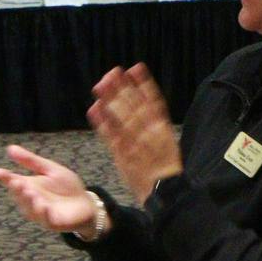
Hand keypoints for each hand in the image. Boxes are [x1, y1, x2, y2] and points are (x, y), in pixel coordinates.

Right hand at [0, 144, 104, 236]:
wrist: (86, 203)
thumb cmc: (67, 187)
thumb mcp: (49, 169)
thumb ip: (31, 161)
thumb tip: (9, 148)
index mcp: (28, 186)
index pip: (12, 181)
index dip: (4, 177)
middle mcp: (30, 200)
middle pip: (18, 196)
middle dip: (16, 190)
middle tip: (17, 181)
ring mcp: (40, 213)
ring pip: (29, 209)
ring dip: (28, 201)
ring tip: (30, 191)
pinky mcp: (52, 222)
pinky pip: (45, 220)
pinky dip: (43, 213)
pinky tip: (43, 205)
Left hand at [88, 63, 182, 202]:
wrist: (167, 192)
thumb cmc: (164, 165)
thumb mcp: (166, 139)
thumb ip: (154, 119)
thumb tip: (146, 97)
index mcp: (163, 128)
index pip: (153, 101)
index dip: (144, 84)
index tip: (135, 68)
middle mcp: (150, 133)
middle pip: (135, 106)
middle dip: (123, 88)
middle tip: (112, 73)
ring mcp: (136, 144)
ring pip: (123, 118)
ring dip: (111, 100)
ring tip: (101, 84)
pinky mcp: (124, 156)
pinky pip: (111, 137)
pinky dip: (102, 122)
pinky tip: (94, 108)